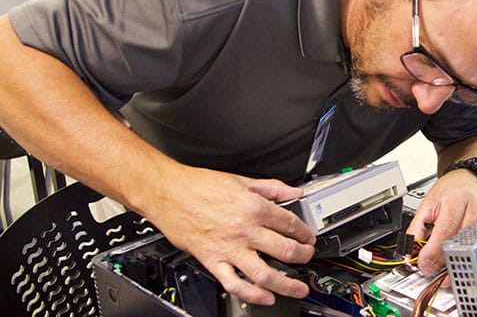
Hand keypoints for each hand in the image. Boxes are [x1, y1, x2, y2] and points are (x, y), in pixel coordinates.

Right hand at [140, 166, 315, 305]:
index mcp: (254, 208)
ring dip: (286, 284)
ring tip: (298, 288)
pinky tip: (265, 297)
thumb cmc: (199, 185)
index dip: (305, 233)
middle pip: (284, 250)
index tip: (308, 238)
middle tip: (307, 258)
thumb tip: (294, 192)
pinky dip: (252, 294)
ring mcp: (229, 248)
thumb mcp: (241, 180)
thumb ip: (271, 188)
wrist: (168, 192)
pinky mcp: (212, 260)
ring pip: (264, 273)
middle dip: (303, 257)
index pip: (290, 224)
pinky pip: (234, 283)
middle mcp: (244, 230)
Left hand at [406, 169, 476, 276]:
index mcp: (455, 198)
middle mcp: (475, 206)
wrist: (470, 178)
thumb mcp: (427, 204)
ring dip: (456, 259)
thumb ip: (417, 229)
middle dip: (444, 260)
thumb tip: (410, 252)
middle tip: (433, 269)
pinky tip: (460, 255)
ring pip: (471, 247)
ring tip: (445, 262)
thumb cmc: (450, 189)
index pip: (445, 230)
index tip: (425, 264)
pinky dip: (468, 254)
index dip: (434, 251)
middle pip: (459, 241)